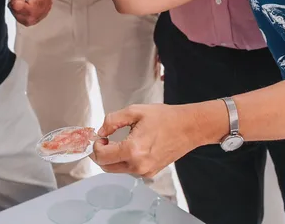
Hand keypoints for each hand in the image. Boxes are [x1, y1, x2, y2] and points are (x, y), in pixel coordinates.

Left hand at [7, 0, 51, 25]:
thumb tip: (17, 7)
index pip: (31, 10)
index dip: (19, 8)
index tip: (13, 1)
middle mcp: (46, 3)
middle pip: (31, 18)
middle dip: (18, 12)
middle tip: (14, 2)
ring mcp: (44, 9)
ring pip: (30, 21)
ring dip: (20, 15)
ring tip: (18, 3)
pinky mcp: (40, 13)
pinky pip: (29, 21)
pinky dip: (22, 16)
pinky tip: (21, 8)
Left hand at [92, 102, 221, 178]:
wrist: (188, 127)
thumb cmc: (165, 118)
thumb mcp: (135, 111)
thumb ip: (112, 120)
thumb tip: (101, 131)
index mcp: (132, 150)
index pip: (102, 156)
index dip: (96, 146)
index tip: (101, 137)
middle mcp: (138, 165)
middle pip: (107, 167)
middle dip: (101, 154)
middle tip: (106, 140)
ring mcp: (146, 171)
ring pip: (118, 170)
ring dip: (113, 158)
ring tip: (121, 141)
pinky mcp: (151, 173)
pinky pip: (131, 169)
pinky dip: (126, 160)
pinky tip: (133, 147)